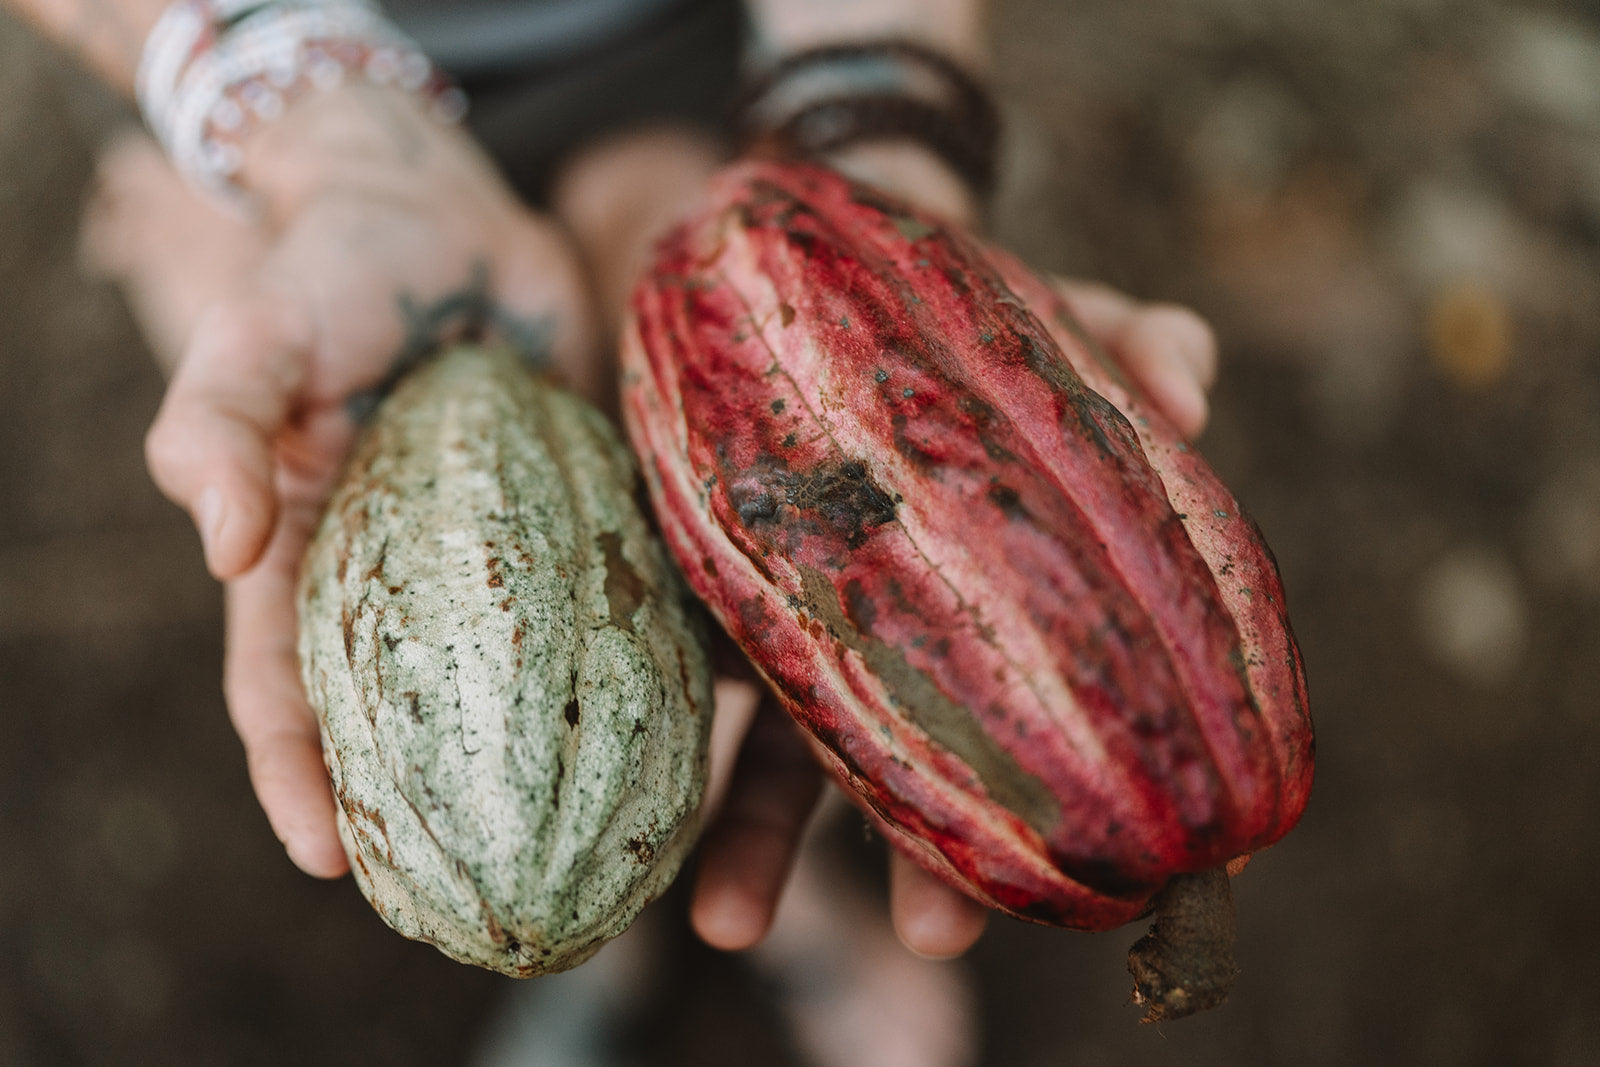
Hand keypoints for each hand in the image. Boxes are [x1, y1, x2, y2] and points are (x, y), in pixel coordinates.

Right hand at [88, 85, 596, 876]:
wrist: (449, 212)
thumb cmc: (334, 271)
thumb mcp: (255, 337)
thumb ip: (219, 426)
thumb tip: (219, 547)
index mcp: (316, 554)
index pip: (292, 689)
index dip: (300, 778)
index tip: (334, 862)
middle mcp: (414, 577)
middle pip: (419, 713)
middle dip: (437, 804)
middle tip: (481, 891)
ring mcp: (505, 552)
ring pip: (528, 678)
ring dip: (555, 759)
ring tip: (600, 845)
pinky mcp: (583, 509)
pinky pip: (609, 597)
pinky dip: (638, 658)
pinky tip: (684, 722)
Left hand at [551, 130, 1219, 958]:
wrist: (753, 241)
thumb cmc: (923, 298)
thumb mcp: (1026, 313)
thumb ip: (1117, 339)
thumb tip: (1187, 386)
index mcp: (990, 582)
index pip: (1050, 699)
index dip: (1083, 782)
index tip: (1123, 873)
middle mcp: (891, 625)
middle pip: (910, 760)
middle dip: (923, 858)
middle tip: (941, 934)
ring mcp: (789, 614)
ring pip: (784, 747)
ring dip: (760, 841)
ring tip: (729, 923)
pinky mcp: (694, 581)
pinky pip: (684, 676)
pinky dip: (680, 770)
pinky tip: (672, 854)